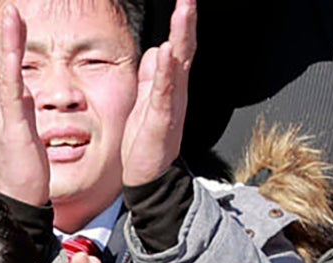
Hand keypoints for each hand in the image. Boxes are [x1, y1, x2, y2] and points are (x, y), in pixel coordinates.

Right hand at [0, 0, 47, 210]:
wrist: (17, 202)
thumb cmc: (23, 175)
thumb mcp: (26, 136)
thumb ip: (25, 112)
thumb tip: (26, 93)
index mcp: (6, 112)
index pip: (7, 72)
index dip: (10, 46)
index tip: (15, 22)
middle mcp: (1, 111)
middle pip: (2, 66)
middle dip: (7, 37)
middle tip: (11, 10)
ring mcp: (5, 118)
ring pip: (5, 73)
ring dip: (8, 44)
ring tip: (12, 16)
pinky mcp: (14, 127)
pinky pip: (11, 92)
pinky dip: (10, 69)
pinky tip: (11, 52)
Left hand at [119, 0, 193, 186]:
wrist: (148, 175)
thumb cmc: (147, 141)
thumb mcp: (146, 101)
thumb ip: (152, 77)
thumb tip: (156, 52)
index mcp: (170, 84)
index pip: (178, 47)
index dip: (181, 24)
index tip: (183, 1)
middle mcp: (176, 90)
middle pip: (185, 48)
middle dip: (186, 21)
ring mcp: (171, 103)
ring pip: (180, 63)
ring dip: (182, 36)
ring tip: (184, 11)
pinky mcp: (162, 119)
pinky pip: (165, 91)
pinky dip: (167, 72)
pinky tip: (166, 54)